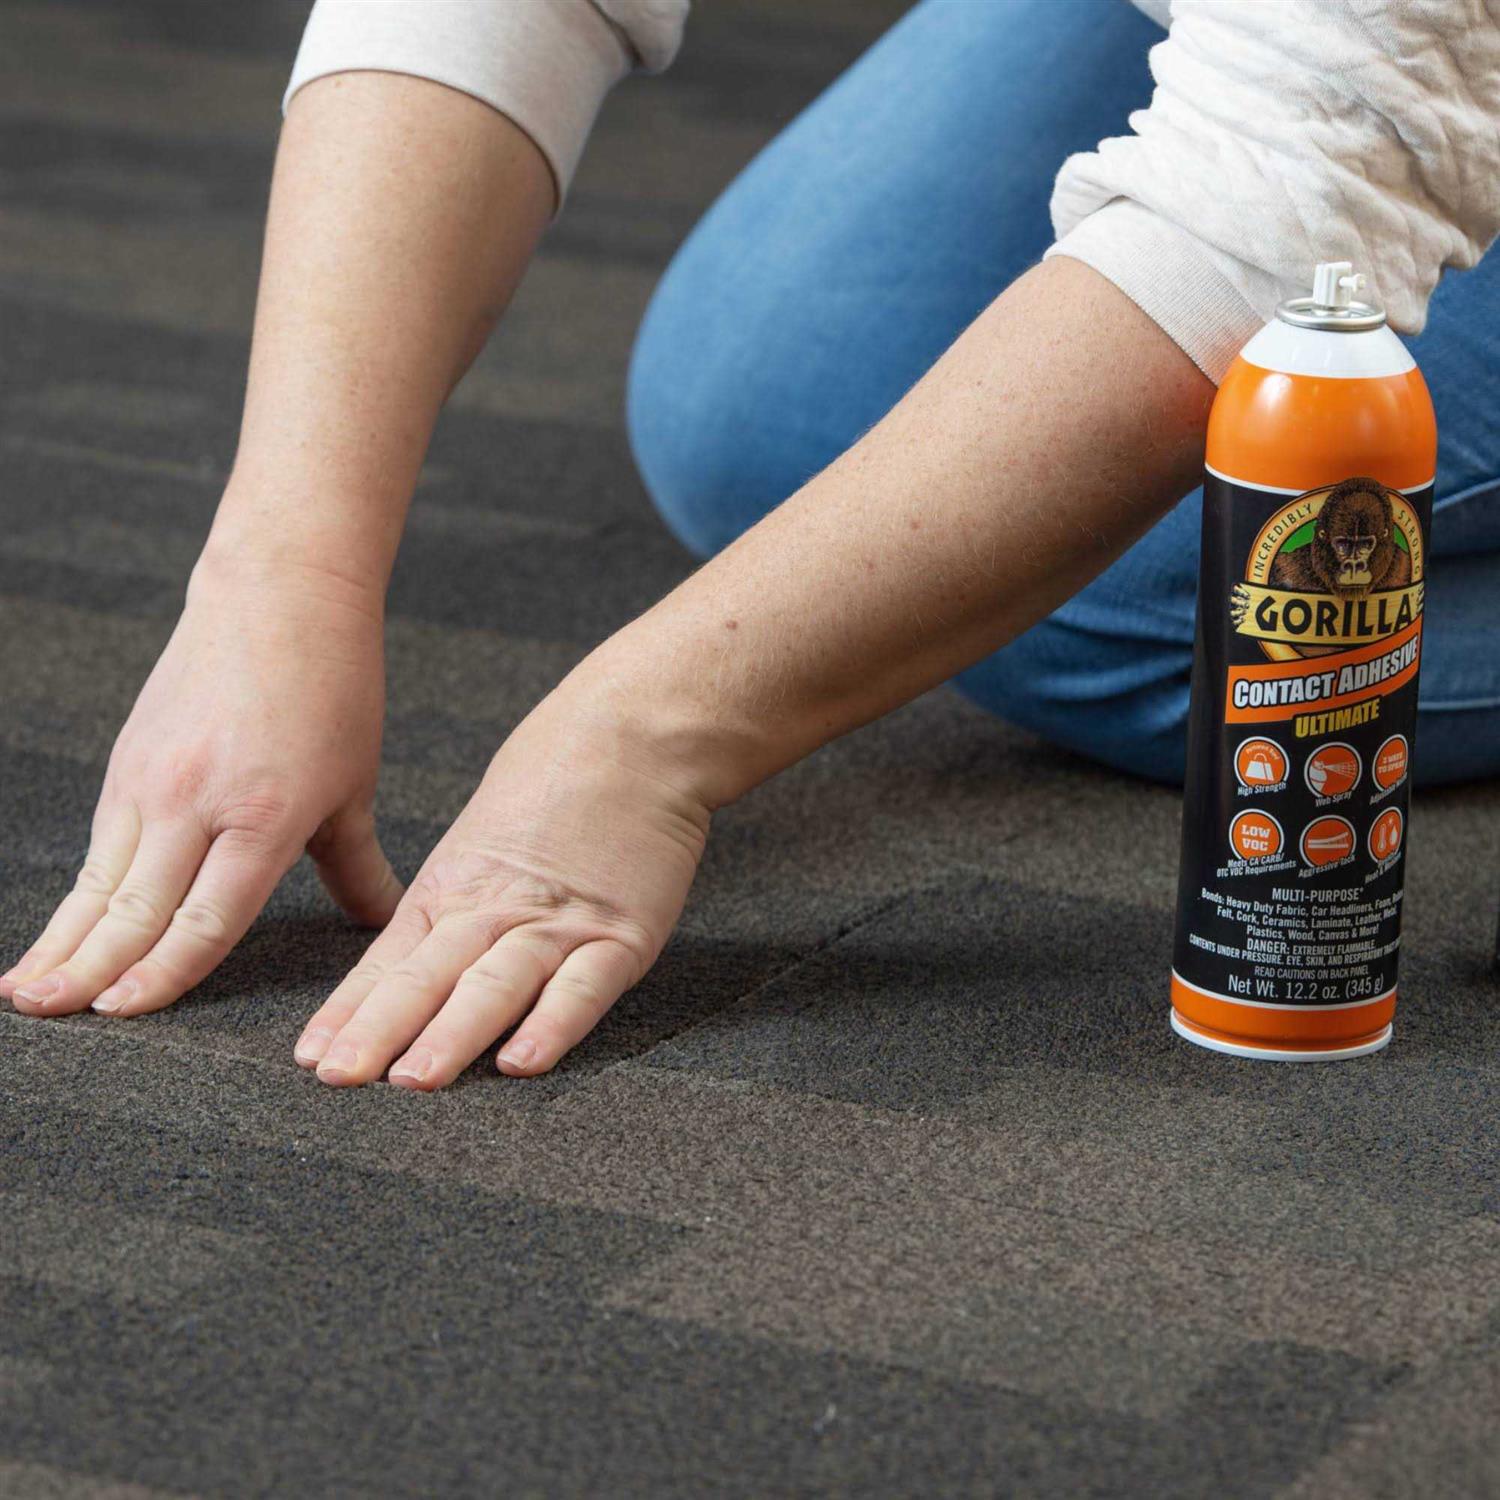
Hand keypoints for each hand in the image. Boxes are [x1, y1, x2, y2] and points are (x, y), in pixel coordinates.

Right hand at [2, 551, 400, 1017]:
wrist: (279, 596)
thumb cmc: (333, 688)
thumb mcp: (354, 784)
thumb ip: (356, 865)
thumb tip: (384, 922)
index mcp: (265, 815)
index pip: (206, 917)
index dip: (163, 973)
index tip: (125, 1012)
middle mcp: (197, 802)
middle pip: (136, 908)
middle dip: (90, 970)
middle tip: (52, 1016)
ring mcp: (152, 781)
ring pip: (101, 881)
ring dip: (62, 941)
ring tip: (26, 994)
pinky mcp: (128, 764)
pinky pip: (99, 846)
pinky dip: (76, 896)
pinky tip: (56, 931)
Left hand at [294, 686, 710, 1087]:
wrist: (639, 731)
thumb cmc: (561, 771)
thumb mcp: (483, 832)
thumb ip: (456, 897)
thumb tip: (420, 952)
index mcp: (454, 889)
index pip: (389, 963)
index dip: (349, 1012)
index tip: (310, 1058)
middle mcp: (496, 910)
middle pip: (428, 977)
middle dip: (379, 1032)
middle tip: (340, 1077)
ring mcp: (559, 923)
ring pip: (495, 985)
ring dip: (452, 1035)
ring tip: (416, 1080)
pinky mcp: (624, 933)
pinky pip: (582, 987)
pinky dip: (552, 1026)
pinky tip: (523, 1061)